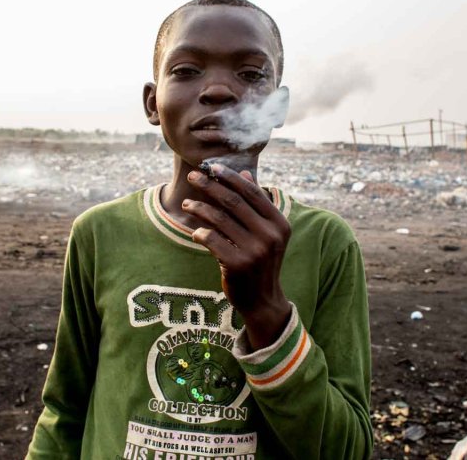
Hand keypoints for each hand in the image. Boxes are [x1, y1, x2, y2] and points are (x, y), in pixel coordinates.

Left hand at [183, 163, 291, 348]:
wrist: (263, 300)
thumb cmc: (261, 261)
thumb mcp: (267, 232)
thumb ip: (256, 205)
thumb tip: (246, 175)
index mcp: (279, 223)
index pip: (252, 192)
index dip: (230, 177)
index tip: (212, 167)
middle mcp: (270, 235)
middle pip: (233, 202)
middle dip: (210, 186)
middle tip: (192, 177)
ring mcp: (255, 251)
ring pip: (219, 219)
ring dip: (199, 208)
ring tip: (187, 203)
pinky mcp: (238, 265)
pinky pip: (212, 240)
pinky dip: (200, 233)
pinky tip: (195, 232)